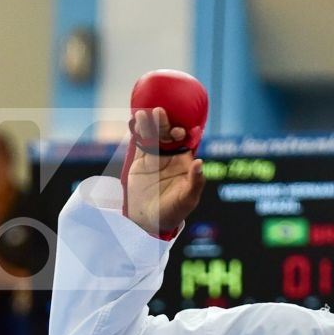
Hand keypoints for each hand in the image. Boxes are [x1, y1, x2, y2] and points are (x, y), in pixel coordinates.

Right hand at [124, 107, 204, 236]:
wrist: (148, 221)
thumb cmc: (173, 212)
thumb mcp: (187, 200)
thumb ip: (195, 182)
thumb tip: (199, 162)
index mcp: (185, 162)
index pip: (186, 142)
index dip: (184, 133)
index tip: (179, 130)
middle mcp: (171, 156)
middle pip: (168, 134)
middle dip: (165, 123)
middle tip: (160, 113)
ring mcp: (155, 157)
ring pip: (153, 135)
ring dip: (149, 124)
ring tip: (144, 114)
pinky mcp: (140, 160)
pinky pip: (139, 143)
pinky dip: (137, 132)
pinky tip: (134, 121)